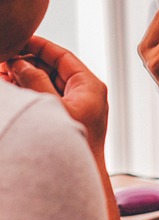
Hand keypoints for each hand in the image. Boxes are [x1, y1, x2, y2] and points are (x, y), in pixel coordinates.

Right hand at [6, 36, 107, 153]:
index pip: (63, 57)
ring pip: (48, 84)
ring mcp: (77, 106)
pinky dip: (31, 92)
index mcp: (90, 86)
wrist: (75, 180)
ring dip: (26, 78)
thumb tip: (20, 62)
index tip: (22, 39)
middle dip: (28, 63)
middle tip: (6, 59)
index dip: (41, 47)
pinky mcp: (68, 118)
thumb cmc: (71, 144)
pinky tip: (12, 87)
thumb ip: (35, 82)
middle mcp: (86, 93)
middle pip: (54, 69)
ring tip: (3, 72)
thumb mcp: (51, 106)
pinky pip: (48, 98)